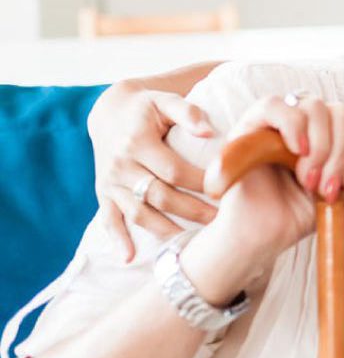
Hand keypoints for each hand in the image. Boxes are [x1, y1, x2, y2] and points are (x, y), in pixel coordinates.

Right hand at [89, 84, 218, 261]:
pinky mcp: (103, 194)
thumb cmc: (147, 107)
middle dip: (191, 211)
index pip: (174, 170)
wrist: (110, 112)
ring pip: (139, 213)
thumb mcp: (165, 100)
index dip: (200, 183)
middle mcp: (120, 165)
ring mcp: (110, 182)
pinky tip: (130, 258)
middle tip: (221, 224)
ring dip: (165, 231)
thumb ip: (188, 112)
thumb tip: (209, 131)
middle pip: (160, 196)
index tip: (226, 192)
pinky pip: (108, 220)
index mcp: (137, 142)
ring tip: (193, 246)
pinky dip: (118, 240)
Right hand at [192, 96, 343, 279]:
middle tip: (329, 188)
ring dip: (321, 146)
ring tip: (309, 179)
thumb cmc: (298, 212)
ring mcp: (279, 122)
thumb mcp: (343, 193)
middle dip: (342, 155)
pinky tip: (298, 152)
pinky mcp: (250, 126)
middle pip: (341, 112)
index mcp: (330, 134)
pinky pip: (274, 105)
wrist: (262, 237)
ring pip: (315, 106)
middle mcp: (307, 123)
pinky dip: (293, 125)